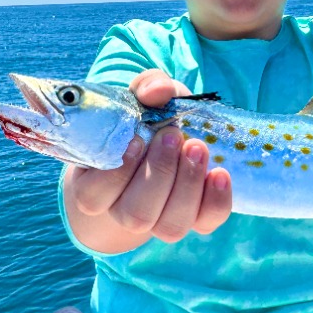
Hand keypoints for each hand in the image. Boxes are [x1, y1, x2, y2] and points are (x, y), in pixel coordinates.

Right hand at [63, 69, 232, 251]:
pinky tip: (220, 173)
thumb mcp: (143, 98)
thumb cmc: (146, 120)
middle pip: (135, 214)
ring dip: (187, 185)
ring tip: (197, 147)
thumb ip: (146, 87)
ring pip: (170, 225)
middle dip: (158, 173)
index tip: (136, 139)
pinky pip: (205, 223)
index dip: (115, 175)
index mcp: (96, 186)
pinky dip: (216, 200)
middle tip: (172, 136)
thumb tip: (157, 91)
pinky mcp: (194, 220)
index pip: (92, 198)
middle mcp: (124, 211)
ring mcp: (160, 220)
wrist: (169, 139)